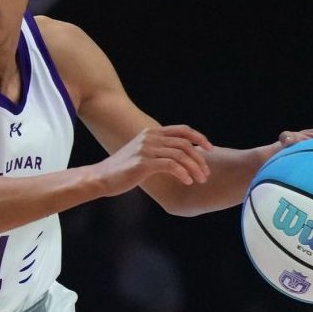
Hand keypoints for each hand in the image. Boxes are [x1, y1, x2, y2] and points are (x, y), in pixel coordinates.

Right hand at [94, 125, 213, 195]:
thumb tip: (181, 157)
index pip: (182, 129)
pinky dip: (182, 173)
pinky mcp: (143, 163)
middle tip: (206, 173)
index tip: (210, 149)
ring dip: (194, 168)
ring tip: (200, 179)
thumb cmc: (123, 170)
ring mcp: (146, 149)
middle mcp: (150, 137)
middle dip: (200, 158)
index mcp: (151, 133)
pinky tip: (187, 181)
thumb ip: (159, 151)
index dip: (199, 137)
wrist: (102, 177)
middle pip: (185, 143)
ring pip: (180, 155)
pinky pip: (170, 165)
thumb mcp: (142, 154)